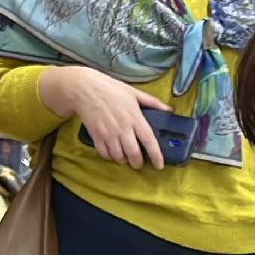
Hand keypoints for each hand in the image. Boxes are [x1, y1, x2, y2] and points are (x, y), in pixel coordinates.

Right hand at [38, 65, 171, 169]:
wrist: (85, 88)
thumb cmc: (111, 89)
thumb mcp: (134, 92)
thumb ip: (152, 102)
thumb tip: (168, 110)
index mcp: (135, 118)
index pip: (149, 141)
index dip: (156, 156)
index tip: (160, 165)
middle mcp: (123, 129)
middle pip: (133, 154)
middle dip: (138, 163)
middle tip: (139, 163)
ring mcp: (108, 134)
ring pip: (118, 156)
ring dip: (123, 160)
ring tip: (125, 158)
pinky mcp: (96, 136)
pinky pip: (104, 153)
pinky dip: (110, 156)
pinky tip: (112, 152)